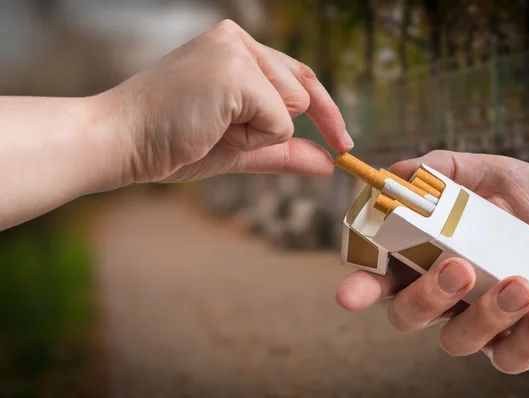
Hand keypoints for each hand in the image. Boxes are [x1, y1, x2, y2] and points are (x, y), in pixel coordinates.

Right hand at [94, 19, 351, 184]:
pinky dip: (253, 136)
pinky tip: (211, 126)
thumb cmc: (171, 142)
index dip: (326, 111)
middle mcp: (237, 39)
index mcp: (235, 48)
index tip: (342, 142)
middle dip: (272, 126)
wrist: (121, 143)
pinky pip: (280, 119)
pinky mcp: (235, 70)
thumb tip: (328, 163)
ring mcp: (237, 50)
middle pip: (303, 90)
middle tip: (216, 129)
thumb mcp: (238, 147)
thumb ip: (284, 151)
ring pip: (294, 104)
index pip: (299, 76)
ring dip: (259, 131)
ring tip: (209, 125)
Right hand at [336, 150, 528, 373]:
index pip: (387, 275)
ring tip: (522, 283)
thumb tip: (401, 169)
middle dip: (423, 299)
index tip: (351, 293)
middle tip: (455, 269)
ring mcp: (487, 324)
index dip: (363, 286)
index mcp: (437, 256)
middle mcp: (454, 295)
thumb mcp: (503, 176)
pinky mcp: (525, 348)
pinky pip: (510, 359)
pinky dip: (526, 337)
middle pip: (407, 316)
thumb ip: (452, 169)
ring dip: (484, 315)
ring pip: (456, 341)